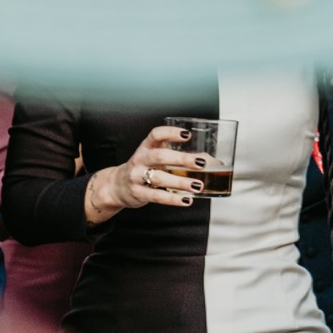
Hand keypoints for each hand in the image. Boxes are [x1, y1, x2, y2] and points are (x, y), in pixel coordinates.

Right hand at [83, 126, 208, 223]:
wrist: (117, 185)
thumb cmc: (145, 168)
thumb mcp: (156, 158)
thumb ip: (178, 157)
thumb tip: (215, 163)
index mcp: (146, 147)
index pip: (156, 135)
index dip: (171, 133)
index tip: (187, 134)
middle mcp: (140, 159)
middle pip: (160, 156)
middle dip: (181, 159)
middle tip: (201, 163)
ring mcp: (136, 176)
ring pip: (159, 178)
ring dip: (181, 181)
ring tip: (198, 185)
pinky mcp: (138, 192)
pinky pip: (157, 196)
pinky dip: (173, 199)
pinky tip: (187, 200)